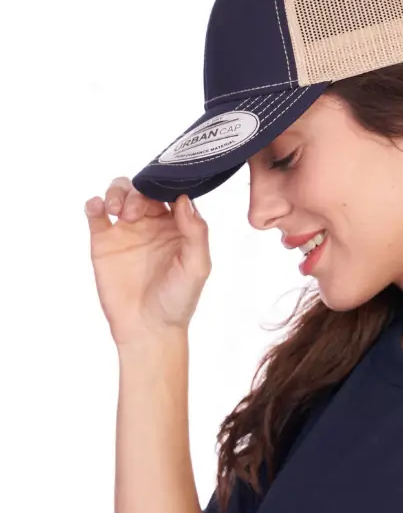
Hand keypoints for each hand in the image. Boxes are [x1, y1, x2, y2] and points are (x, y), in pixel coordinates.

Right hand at [85, 177, 211, 347]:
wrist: (148, 328)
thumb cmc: (178, 299)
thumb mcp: (197, 265)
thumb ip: (195, 232)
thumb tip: (184, 199)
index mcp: (178, 225)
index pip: (172, 192)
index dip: (168, 184)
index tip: (162, 186)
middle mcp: (153, 223)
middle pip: (144, 189)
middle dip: (139, 191)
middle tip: (134, 212)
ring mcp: (127, 230)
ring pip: (120, 194)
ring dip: (117, 192)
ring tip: (116, 210)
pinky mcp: (103, 242)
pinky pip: (95, 214)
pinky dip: (94, 204)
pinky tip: (98, 208)